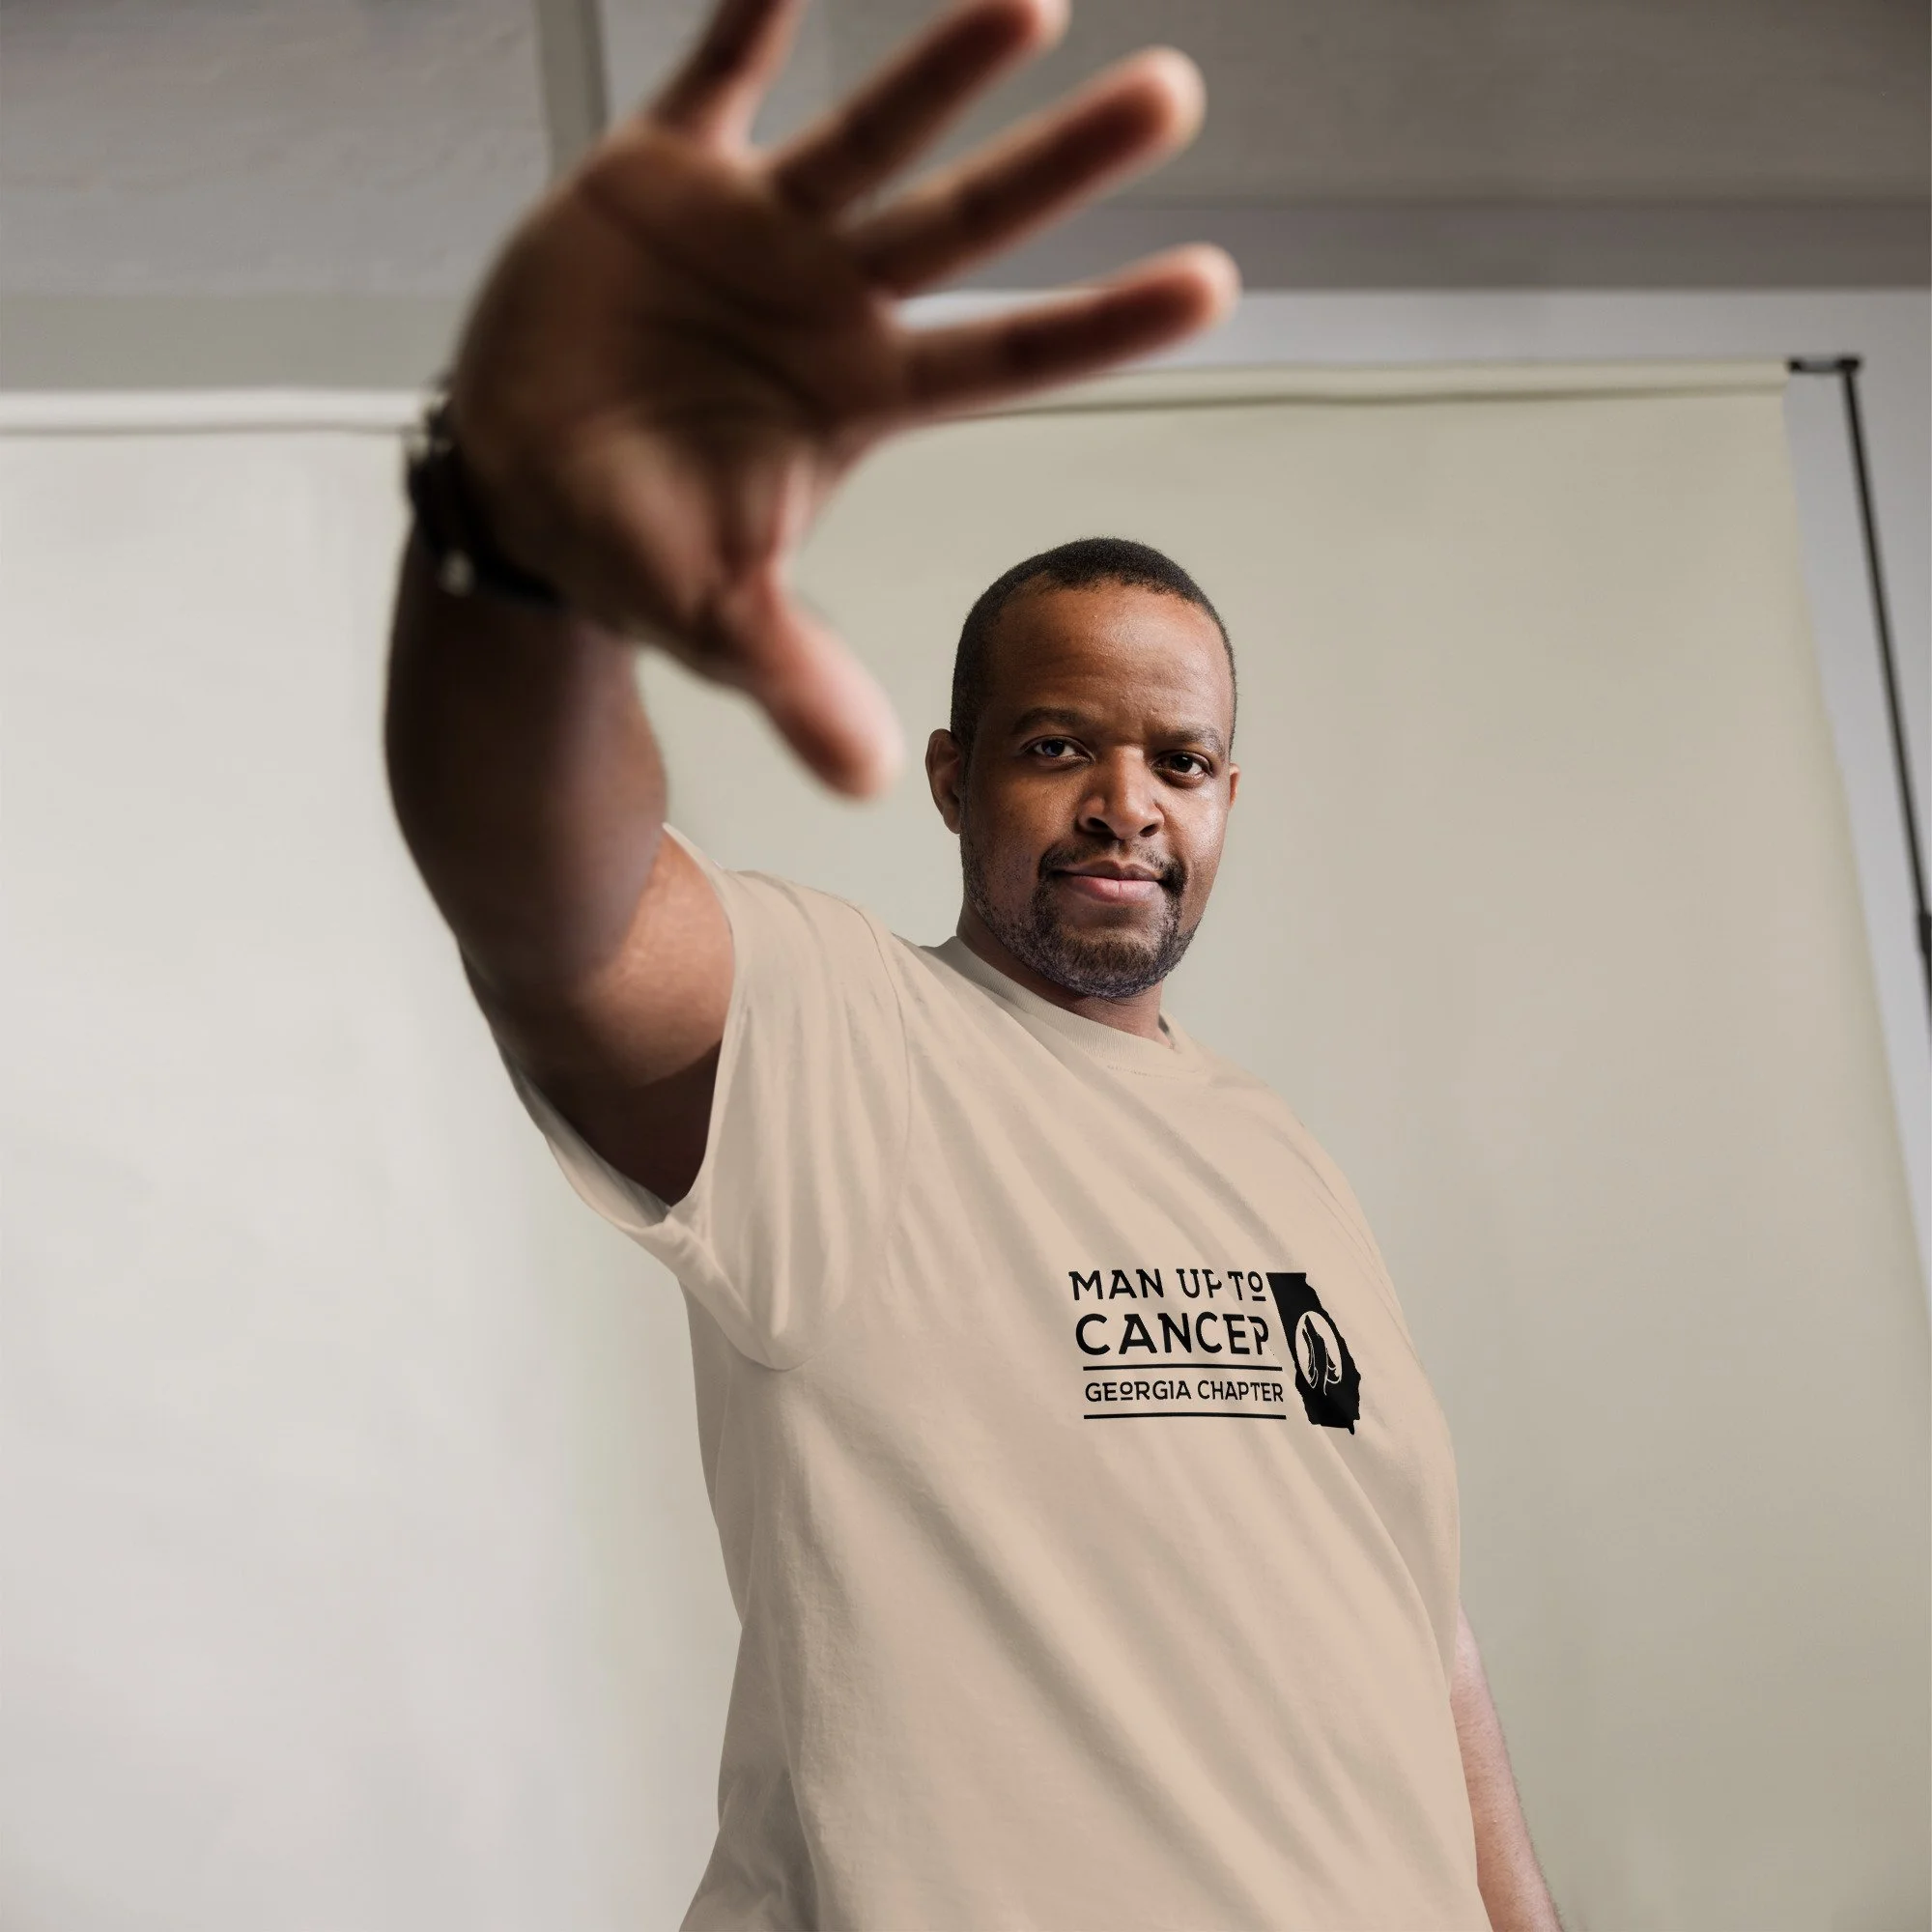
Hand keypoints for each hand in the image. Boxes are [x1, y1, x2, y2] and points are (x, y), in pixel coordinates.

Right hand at [447, 0, 1237, 796]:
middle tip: (1176, 98)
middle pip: (967, 226)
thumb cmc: (632, 549)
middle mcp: (829, 302)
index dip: (1103, 325)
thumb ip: (793, 676)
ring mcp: (752, 232)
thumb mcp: (712, 619)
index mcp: (860, 398)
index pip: (1007, 359)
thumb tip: (869, 780)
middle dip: (1063, 165)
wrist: (518, 483)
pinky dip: (752, 16)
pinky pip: (715, 75)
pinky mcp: (659, 176)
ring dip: (944, 68)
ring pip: (868, 134)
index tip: (1215, 285)